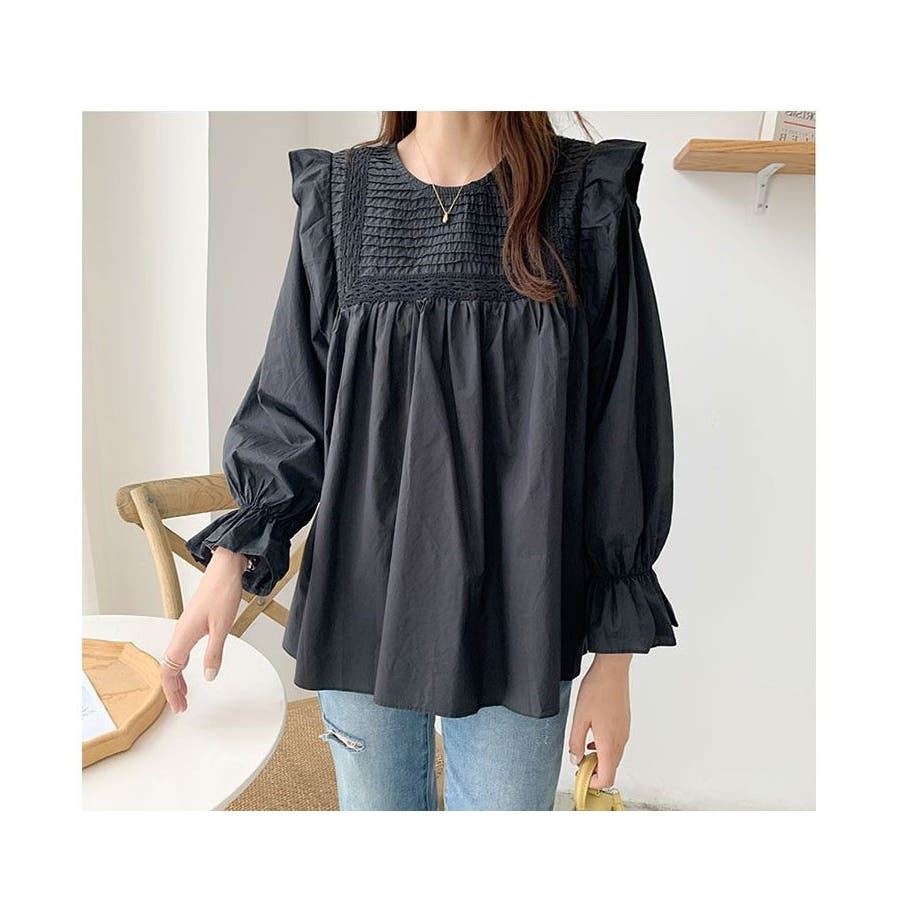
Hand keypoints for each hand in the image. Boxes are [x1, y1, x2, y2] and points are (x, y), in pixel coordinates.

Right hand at [160, 547, 245, 713]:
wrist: (225, 568)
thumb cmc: (223, 592)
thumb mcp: (222, 627)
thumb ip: (214, 653)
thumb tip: (208, 676)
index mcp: (183, 635)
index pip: (169, 670)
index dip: (172, 691)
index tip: (179, 707)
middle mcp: (180, 632)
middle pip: (168, 667)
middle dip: (173, 689)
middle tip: (181, 706)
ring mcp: (185, 627)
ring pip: (174, 658)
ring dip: (178, 677)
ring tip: (186, 693)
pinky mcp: (192, 622)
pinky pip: (182, 649)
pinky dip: (184, 664)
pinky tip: (192, 667)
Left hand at [567, 653, 631, 788]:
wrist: (612, 671)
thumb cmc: (596, 691)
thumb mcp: (579, 718)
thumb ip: (575, 742)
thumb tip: (575, 760)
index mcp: (609, 743)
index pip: (607, 778)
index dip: (593, 783)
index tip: (580, 776)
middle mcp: (621, 741)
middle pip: (611, 769)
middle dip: (594, 771)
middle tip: (578, 762)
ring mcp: (625, 733)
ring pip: (614, 757)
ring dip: (599, 759)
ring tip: (582, 748)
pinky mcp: (625, 725)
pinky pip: (616, 745)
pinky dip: (604, 749)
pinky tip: (592, 738)